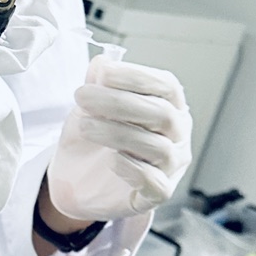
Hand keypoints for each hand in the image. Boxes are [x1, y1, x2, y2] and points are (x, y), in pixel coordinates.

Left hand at [47, 57, 192, 220]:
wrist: (77, 180)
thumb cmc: (92, 138)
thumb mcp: (89, 107)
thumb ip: (97, 84)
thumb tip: (101, 62)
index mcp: (169, 106)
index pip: (166, 86)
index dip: (136, 77)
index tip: (103, 73)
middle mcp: (178, 134)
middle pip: (161, 114)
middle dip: (119, 102)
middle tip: (83, 96)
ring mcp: (172, 165)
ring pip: (157, 147)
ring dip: (117, 133)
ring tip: (85, 126)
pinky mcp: (158, 194)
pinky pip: (155, 183)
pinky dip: (132, 169)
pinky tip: (110, 160)